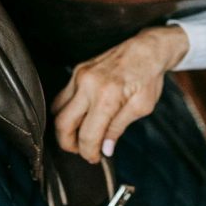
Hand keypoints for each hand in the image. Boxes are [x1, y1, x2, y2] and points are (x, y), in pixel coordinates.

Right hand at [52, 26, 188, 163]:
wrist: (147, 48)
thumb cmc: (148, 77)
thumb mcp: (141, 107)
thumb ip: (118, 128)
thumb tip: (105, 149)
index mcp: (107, 96)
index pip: (88, 135)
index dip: (89, 152)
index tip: (95, 158)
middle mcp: (88, 85)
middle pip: (63, 124)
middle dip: (68, 144)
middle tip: (82, 151)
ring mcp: (79, 76)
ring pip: (57, 110)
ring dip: (65, 127)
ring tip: (80, 136)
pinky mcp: (77, 71)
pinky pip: (63, 96)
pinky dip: (67, 111)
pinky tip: (80, 118)